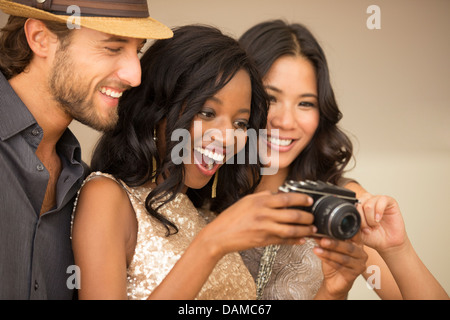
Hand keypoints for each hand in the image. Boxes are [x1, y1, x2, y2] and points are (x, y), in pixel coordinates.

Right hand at [200, 190, 317, 256]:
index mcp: (260, 201)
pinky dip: (295, 240)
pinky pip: (284, 241)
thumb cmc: (231, 217)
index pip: (287, 198)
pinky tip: (301, 240)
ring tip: (312, 230)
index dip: (301, 199)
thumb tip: (277, 194)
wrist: (219, 235)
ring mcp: (264, 228)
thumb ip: (263, 197)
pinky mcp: (264, 241)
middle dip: (307, 217)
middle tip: (313, 217)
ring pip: (291, 229)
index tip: (310, 200)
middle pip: (293, 214)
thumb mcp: (246, 201)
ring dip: (304, 230)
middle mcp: (264, 214)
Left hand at [313, 233, 367, 298]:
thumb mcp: (329, 248)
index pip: (354, 234)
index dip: (345, 230)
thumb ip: (326, 239)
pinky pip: (340, 267)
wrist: (333, 280)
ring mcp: (359, 265)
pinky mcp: (354, 275)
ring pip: (343, 258)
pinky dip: (328, 261)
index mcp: (358, 243)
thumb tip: (316, 231)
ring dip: (329, 253)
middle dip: (334, 243)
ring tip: (317, 249)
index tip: (332, 226)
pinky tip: (320, 256)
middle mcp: (361, 253)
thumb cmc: (333, 262)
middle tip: (322, 240)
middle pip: (348, 247)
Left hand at [357, 193, 406, 252]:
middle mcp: (367, 200)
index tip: (360, 229)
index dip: (355, 218)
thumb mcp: (357, 232)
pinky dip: (379, 212)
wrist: (387, 243)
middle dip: (362, 220)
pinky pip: (382, 201)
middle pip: (359, 205)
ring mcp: (377, 199)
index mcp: (358, 205)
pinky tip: (379, 220)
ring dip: (371, 219)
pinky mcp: (390, 201)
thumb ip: (351, 224)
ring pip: (368, 205)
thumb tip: (345, 221)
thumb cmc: (373, 236)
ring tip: (375, 226)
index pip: (351, 205)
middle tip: (368, 229)